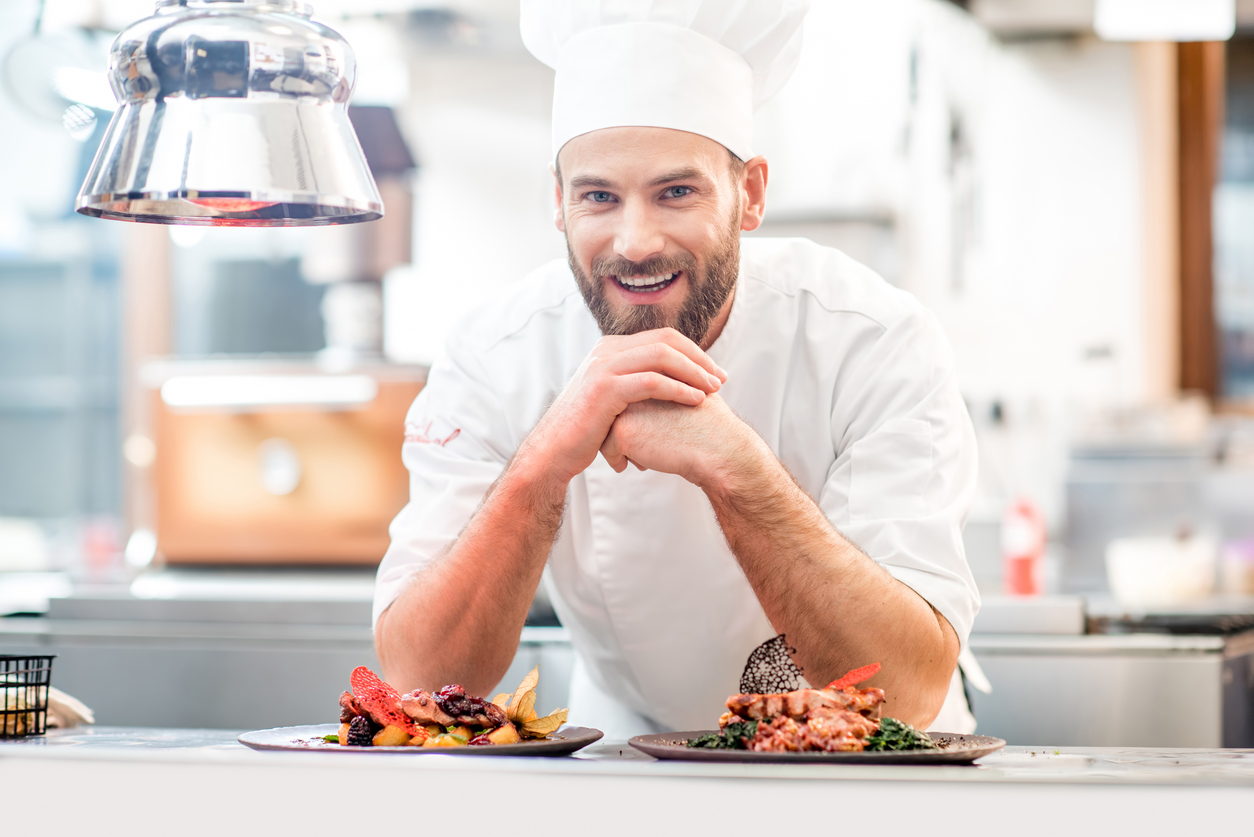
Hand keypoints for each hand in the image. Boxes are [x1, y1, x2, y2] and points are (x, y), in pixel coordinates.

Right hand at [520, 328, 726, 487]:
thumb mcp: (611, 398)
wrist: (554, 451)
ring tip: (713, 390)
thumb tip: (668, 383)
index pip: (663, 337)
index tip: (714, 373)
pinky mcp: (604, 388)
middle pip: (666, 341)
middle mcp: (607, 350)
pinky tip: (696, 401)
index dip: (694, 353)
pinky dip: (679, 388)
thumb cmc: (586, 430)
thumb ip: (634, 383)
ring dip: (694, 372)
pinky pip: (652, 381)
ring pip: (662, 356)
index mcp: (610, 348)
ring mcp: (604, 366)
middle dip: (699, 359)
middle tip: (721, 380)